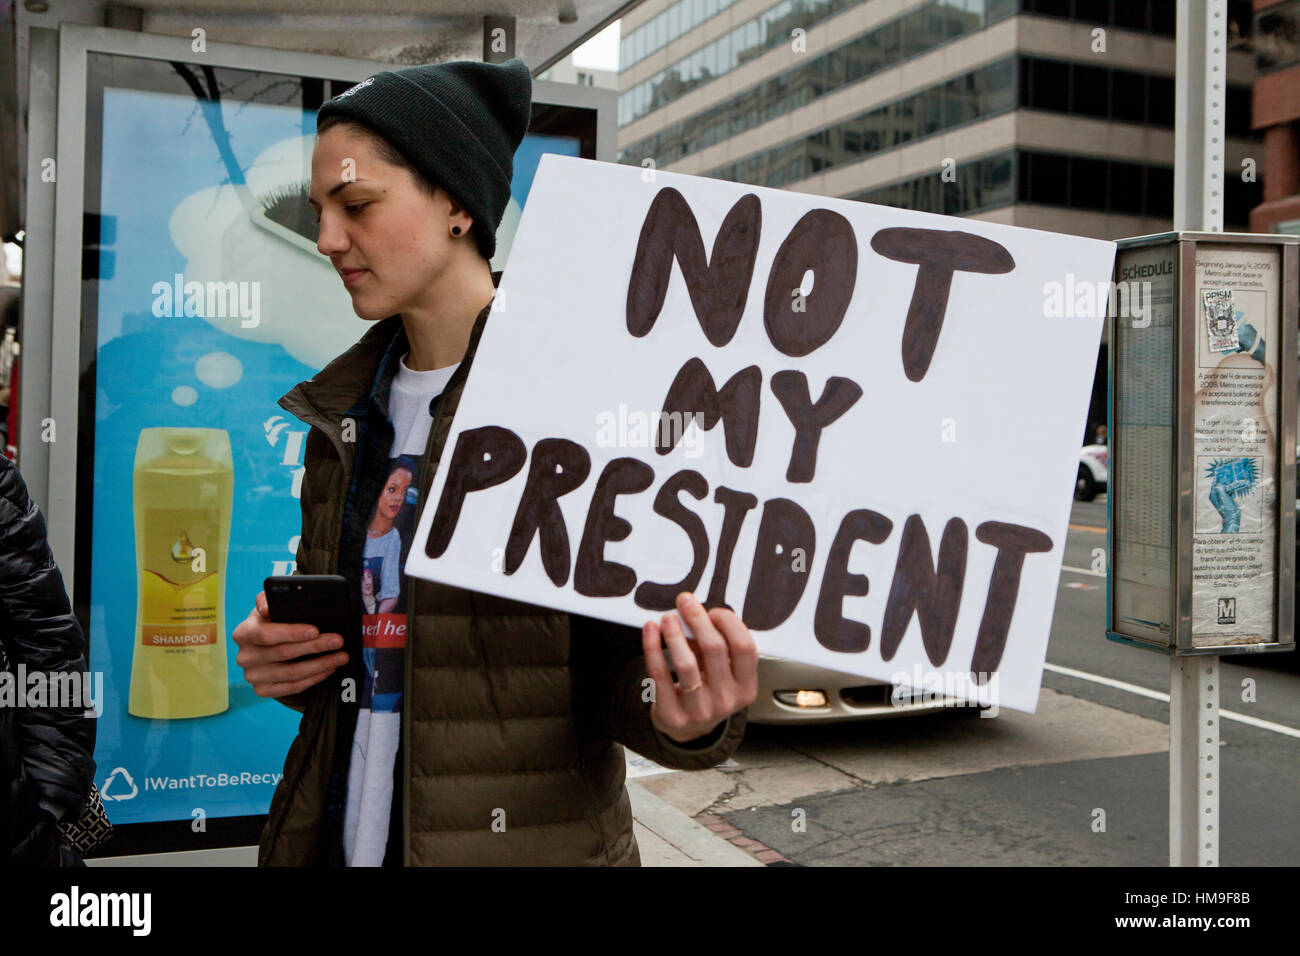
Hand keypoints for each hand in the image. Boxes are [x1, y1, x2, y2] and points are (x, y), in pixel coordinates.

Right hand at [232, 591, 348, 699]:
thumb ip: (268, 599)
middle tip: (338, 641)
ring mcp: (252, 676)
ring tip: (341, 656)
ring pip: (291, 673)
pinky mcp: (262, 690)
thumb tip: (267, 606)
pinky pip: (292, 687)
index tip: (315, 630)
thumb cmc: (272, 620)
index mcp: (243, 633)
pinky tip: (329, 669)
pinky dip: (314, 678)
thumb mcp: (269, 606)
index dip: (291, 633)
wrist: (266, 644)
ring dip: (320, 665)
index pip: (265, 634)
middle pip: (283, 653)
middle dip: (315, 646)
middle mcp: (244, 657)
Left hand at [641, 592, 758, 743]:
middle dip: (698, 619)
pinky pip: (659, 674)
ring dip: (675, 634)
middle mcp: (727, 701)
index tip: (714, 611)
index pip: (745, 648)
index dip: (729, 623)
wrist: (688, 727)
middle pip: (715, 649)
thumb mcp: (721, 671)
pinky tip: (651, 630)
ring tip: (668, 618)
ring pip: (686, 664)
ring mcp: (700, 711)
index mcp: (746, 687)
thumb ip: (714, 644)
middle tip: (685, 602)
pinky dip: (652, 648)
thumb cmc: (707, 689)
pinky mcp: (672, 715)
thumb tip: (694, 611)